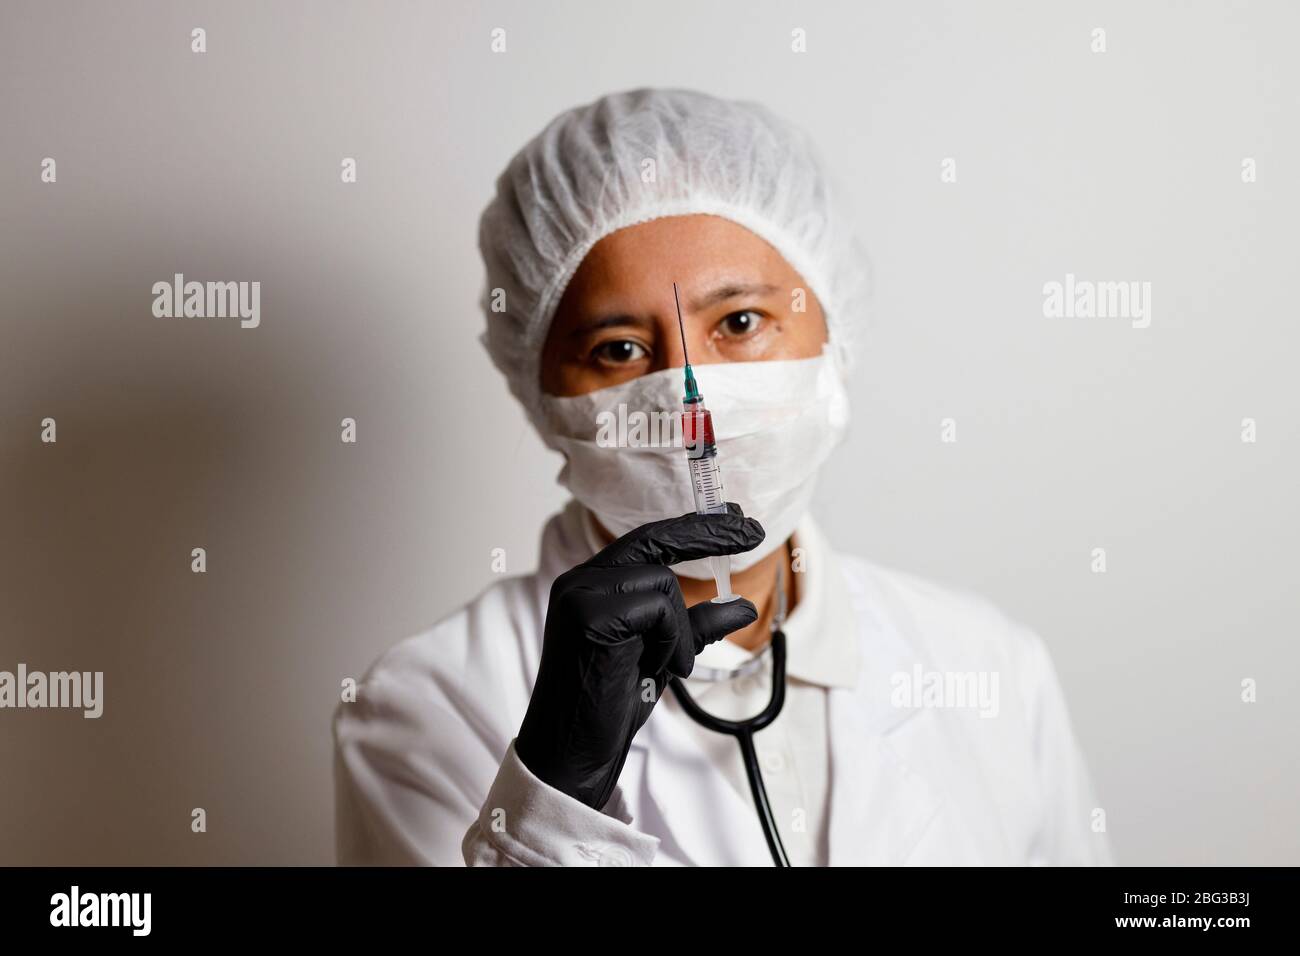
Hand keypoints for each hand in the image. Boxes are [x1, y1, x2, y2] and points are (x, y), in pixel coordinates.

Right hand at [514, 504, 763, 809]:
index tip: (734, 517)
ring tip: (667, 666)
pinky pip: (657, 610)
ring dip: (680, 631)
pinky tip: (653, 669)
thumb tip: (742, 606)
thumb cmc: (610, 704)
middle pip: (655, 542)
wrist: (574, 751)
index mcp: (590, 584)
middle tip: (753, 530)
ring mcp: (579, 595)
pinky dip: (670, 642)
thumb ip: (694, 626)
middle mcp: (579, 581)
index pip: (646, 540)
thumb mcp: (663, 655)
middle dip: (709, 534)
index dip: (692, 526)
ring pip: (662, 582)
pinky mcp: (588, 616)